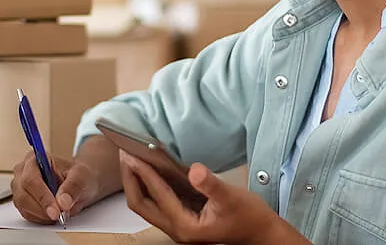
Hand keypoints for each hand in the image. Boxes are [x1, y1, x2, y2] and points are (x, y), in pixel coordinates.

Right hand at [11, 151, 100, 223]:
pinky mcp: (22, 202)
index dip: (42, 196)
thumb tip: (63, 202)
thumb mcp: (81, 176)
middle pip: (23, 195)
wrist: (79, 184)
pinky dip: (41, 218)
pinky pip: (27, 214)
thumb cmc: (78, 175)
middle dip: (42, 209)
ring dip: (43, 214)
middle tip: (60, 216)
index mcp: (34, 158)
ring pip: (24, 206)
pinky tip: (53, 214)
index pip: (31, 179)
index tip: (56, 209)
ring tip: (60, 213)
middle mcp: (22, 172)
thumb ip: (73, 187)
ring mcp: (20, 188)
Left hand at [119, 151, 309, 244]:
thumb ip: (211, 184)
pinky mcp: (182, 216)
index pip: (156, 196)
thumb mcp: (231, 197)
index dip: (143, 173)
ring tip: (130, 156)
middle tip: (124, 153)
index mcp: (185, 226)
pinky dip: (150, 183)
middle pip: (141, 203)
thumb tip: (194, 170)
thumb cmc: (249, 218)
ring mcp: (178, 224)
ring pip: (147, 203)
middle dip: (130, 178)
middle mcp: (177, 228)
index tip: (132, 154)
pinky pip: (158, 200)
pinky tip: (150, 166)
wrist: (261, 232)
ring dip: (137, 181)